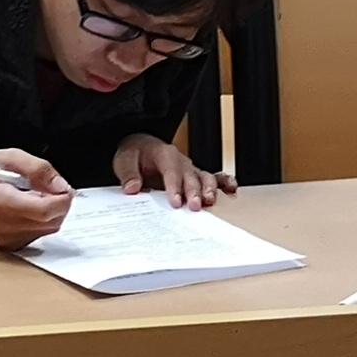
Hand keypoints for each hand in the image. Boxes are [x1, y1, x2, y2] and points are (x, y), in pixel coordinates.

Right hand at [0, 147, 71, 248]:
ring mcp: (5, 239)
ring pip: (47, 230)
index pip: (45, 210)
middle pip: (51, 222)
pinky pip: (36, 235)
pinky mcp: (8, 246)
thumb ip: (38, 169)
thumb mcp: (8, 158)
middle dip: (60, 205)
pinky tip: (28, 208)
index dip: (62, 199)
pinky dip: (40, 222)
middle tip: (53, 188)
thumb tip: (61, 186)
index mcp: (1, 202)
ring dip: (51, 214)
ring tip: (36, 196)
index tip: (64, 188)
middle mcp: (3, 226)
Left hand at [113, 132, 230, 207]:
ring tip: (210, 202)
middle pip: (191, 176)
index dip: (174, 186)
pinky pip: (215, 178)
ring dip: (209, 189)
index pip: (171, 170)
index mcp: (164, 154)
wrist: (141, 149)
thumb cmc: (135, 155)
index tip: (175, 202)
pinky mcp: (196, 177)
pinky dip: (225, 183)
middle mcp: (181, 161)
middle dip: (194, 191)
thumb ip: (128, 174)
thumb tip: (133, 188)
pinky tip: (232, 192)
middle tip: (195, 207)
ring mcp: (191, 169)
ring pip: (205, 177)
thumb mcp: (124, 160)